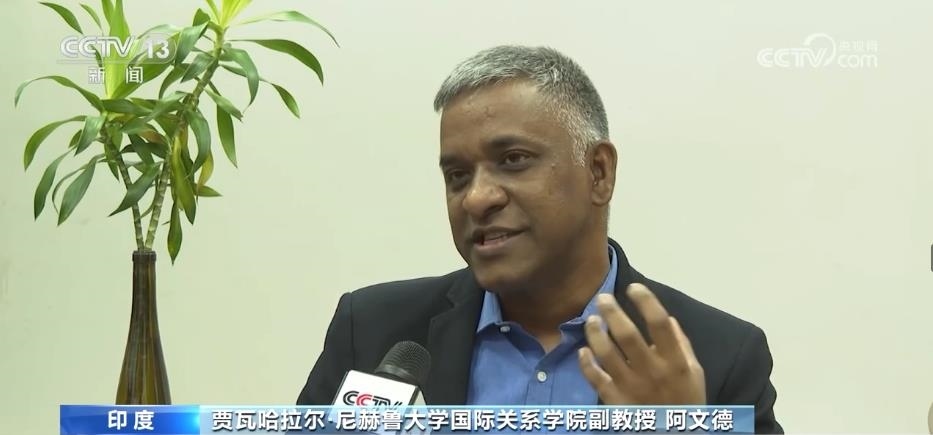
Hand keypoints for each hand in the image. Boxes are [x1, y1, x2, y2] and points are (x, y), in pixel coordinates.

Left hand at [578, 283, 705, 404]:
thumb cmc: (686, 400)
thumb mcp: (694, 372)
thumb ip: (682, 345)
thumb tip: (667, 319)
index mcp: (675, 361)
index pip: (659, 324)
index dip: (645, 301)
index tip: (634, 288)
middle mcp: (652, 371)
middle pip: (627, 334)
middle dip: (612, 311)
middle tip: (602, 298)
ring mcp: (631, 387)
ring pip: (606, 353)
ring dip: (595, 333)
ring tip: (591, 320)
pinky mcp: (614, 400)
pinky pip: (595, 377)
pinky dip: (586, 362)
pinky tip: (583, 350)